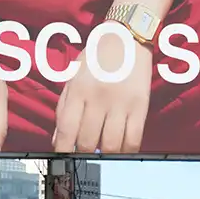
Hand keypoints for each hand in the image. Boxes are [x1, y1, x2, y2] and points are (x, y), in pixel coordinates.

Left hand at [52, 33, 152, 153]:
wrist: (127, 38)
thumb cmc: (96, 58)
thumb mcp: (73, 77)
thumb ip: (63, 108)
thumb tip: (58, 140)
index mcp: (79, 90)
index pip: (67, 130)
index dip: (63, 151)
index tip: (63, 160)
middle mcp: (99, 98)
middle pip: (88, 141)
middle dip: (83, 155)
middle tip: (83, 157)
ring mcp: (121, 103)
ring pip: (111, 145)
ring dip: (105, 156)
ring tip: (102, 155)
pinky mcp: (141, 106)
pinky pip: (134, 139)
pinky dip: (126, 151)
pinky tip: (121, 151)